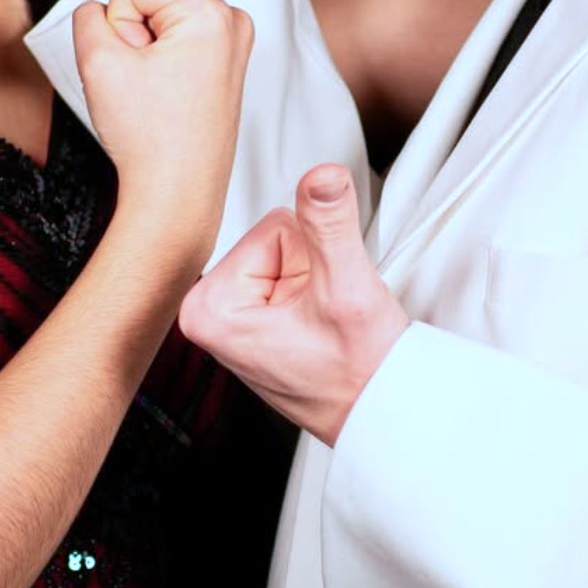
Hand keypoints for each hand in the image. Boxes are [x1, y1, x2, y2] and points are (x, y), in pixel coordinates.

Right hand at [73, 0, 253, 253]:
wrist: (176, 196)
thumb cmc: (148, 137)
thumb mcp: (97, 59)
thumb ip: (89, 13)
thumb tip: (104, 6)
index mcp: (210, 10)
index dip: (116, 25)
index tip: (136, 70)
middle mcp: (231, 19)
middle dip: (132, 38)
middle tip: (147, 87)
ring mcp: (233, 42)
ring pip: (156, 21)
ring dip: (144, 54)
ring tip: (157, 95)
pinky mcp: (225, 62)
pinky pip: (172, 42)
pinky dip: (160, 66)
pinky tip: (168, 99)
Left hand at [178, 163, 407, 444]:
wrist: (380, 413)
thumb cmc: (358, 373)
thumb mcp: (347, 289)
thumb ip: (330, 225)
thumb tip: (321, 174)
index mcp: (209, 306)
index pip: (275, 226)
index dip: (314, 257)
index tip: (320, 302)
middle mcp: (207, 311)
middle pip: (275, 237)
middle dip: (314, 268)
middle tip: (325, 315)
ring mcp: (227, 317)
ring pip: (287, 254)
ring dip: (317, 282)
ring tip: (324, 325)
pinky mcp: (248, 319)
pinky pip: (288, 275)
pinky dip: (313, 294)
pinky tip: (317, 328)